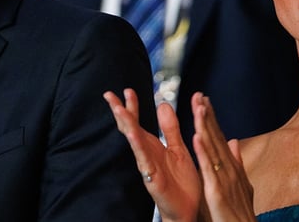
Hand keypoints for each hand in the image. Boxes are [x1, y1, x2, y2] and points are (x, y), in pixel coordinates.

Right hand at [104, 89, 200, 221]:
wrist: (189, 210)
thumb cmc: (182, 183)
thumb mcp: (178, 148)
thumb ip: (170, 128)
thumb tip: (163, 104)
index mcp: (153, 145)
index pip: (138, 122)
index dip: (132, 106)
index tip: (127, 90)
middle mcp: (147, 154)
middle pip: (130, 128)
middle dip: (120, 112)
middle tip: (109, 95)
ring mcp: (147, 165)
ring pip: (134, 142)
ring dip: (126, 125)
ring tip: (118, 109)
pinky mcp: (153, 178)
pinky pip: (144, 160)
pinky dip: (138, 146)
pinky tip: (133, 134)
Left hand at [191, 93, 255, 221]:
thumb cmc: (240, 214)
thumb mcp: (240, 185)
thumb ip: (237, 162)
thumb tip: (234, 140)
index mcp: (232, 168)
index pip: (219, 137)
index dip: (212, 118)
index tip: (204, 100)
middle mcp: (230, 170)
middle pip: (216, 138)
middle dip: (208, 116)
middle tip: (199, 95)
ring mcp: (225, 180)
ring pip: (213, 148)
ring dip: (206, 127)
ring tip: (198, 107)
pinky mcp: (217, 192)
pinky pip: (208, 169)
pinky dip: (203, 153)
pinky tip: (196, 137)